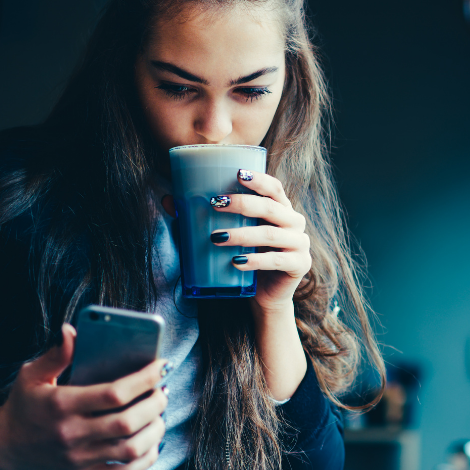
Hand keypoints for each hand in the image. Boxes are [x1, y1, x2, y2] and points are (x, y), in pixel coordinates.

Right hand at [0, 323, 170, 469]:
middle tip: (163, 391)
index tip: (162, 366)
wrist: (1, 447)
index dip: (145, 378)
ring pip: (130, 449)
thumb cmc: (22, 405)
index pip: (114, 393)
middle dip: (155, 404)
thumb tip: (72, 330)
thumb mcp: (32, 375)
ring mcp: (77, 458)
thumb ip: (57, 354)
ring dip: (155, 430)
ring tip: (160, 413)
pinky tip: (152, 441)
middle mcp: (70, 434)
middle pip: (127, 422)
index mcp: (61, 405)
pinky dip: (146, 458)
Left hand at [207, 169, 311, 315]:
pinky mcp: (300, 265)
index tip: (237, 174)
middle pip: (271, 208)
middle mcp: (295, 223)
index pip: (274, 188)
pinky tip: (236, 262)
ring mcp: (300, 244)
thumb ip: (204, 218)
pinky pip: (276, 261)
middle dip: (243, 204)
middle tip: (215, 205)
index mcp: (281, 209)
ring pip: (270, 235)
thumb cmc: (247, 258)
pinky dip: (255, 262)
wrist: (266, 295)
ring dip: (242, 235)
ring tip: (217, 238)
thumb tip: (168, 201)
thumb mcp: (229, 235)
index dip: (258, 180)